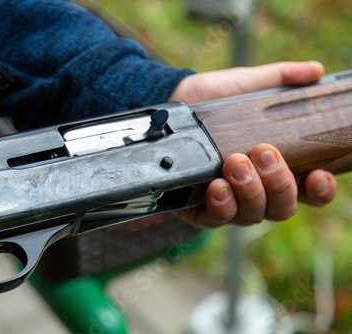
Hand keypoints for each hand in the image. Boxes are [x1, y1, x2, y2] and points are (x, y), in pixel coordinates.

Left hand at [169, 61, 336, 227]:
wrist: (172, 101)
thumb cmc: (213, 98)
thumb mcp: (246, 85)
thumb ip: (280, 78)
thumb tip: (315, 71)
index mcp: (275, 168)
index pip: (308, 191)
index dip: (319, 190)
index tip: (317, 174)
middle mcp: (256, 191)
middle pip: (282, 207)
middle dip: (279, 183)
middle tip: (263, 152)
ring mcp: (229, 203)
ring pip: (252, 215)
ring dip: (250, 191)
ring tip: (235, 162)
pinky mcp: (199, 209)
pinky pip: (216, 219)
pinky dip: (221, 205)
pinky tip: (217, 186)